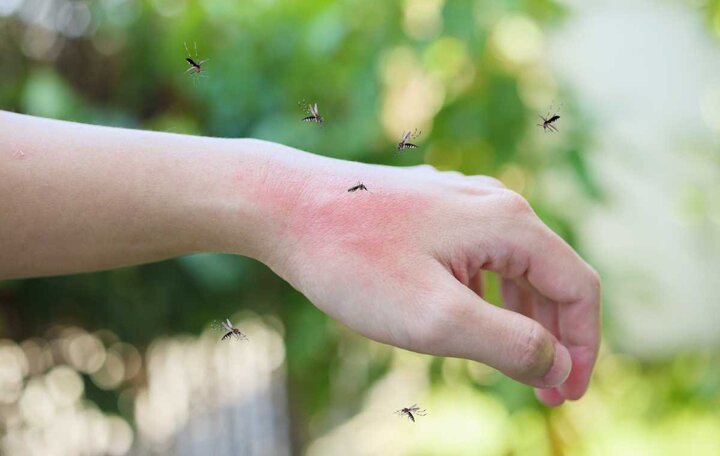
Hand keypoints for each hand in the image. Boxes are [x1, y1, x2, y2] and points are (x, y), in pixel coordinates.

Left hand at [256, 151, 600, 405]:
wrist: (284, 206)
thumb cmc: (354, 261)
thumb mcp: (437, 318)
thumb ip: (510, 344)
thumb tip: (557, 364)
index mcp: (509, 223)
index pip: (579, 288)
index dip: (585, 347)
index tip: (567, 394)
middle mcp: (492, 203)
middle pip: (551, 276)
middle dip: (554, 336)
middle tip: (542, 390)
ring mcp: (458, 202)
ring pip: (513, 266)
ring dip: (521, 318)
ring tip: (510, 362)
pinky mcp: (430, 209)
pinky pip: (478, 256)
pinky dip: (487, 294)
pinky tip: (467, 318)